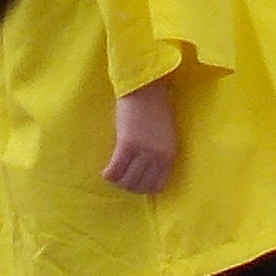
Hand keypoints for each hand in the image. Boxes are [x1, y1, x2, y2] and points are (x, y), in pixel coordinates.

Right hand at [102, 78, 178, 196]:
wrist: (146, 87)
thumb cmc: (154, 106)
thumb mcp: (164, 135)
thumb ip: (157, 152)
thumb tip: (144, 169)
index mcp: (169, 155)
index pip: (157, 185)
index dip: (143, 188)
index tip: (134, 183)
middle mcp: (158, 157)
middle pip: (141, 187)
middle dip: (129, 187)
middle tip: (120, 179)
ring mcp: (143, 152)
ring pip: (127, 181)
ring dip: (118, 182)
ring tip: (112, 174)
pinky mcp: (127, 145)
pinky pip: (115, 170)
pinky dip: (108, 174)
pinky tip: (105, 171)